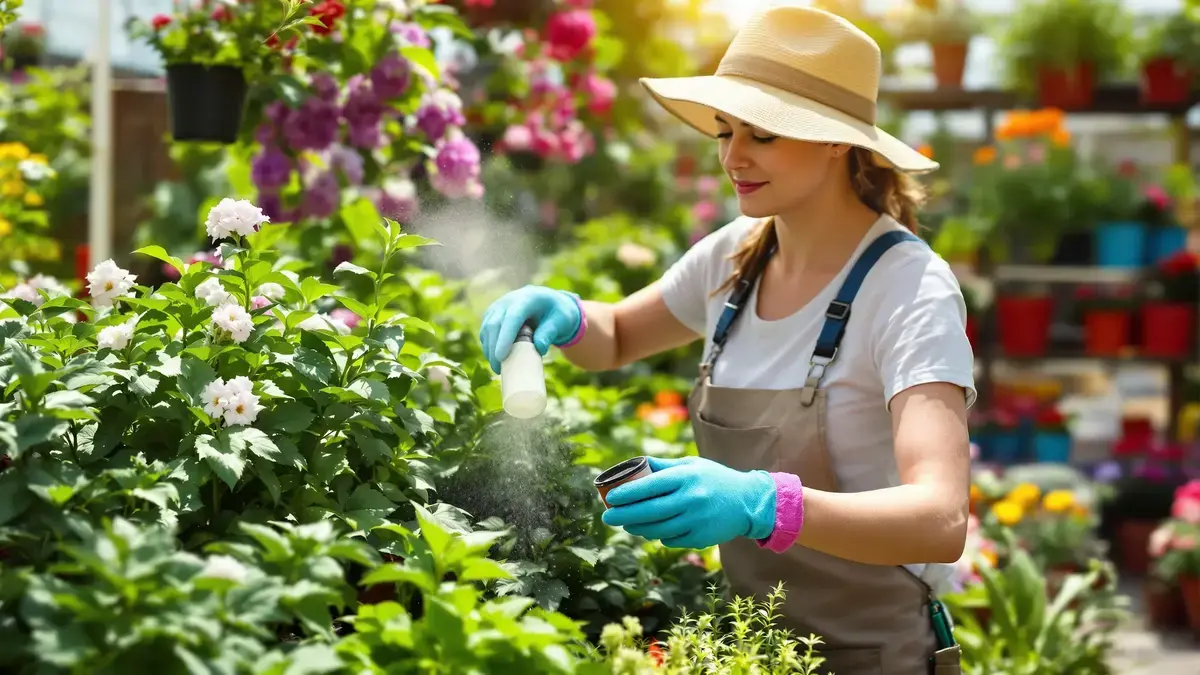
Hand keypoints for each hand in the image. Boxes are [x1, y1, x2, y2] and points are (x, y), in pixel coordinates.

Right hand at [479, 285, 582, 372]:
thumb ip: (550, 333)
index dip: (505, 337)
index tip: (501, 356)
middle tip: (499, 369)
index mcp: (527, 299)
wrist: (550, 303)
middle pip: (495, 324)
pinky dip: (488, 345)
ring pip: (487, 328)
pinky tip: (494, 359)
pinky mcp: (493, 314)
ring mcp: (499, 307)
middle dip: (493, 348)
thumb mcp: (561, 322)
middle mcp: (509, 300)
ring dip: (489, 349)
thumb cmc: (558, 313)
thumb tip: (539, 348)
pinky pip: (486, 330)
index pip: (512, 318)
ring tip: (498, 368)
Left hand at [601, 456, 776, 548]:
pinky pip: (670, 540)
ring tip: (626, 524)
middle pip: (648, 511)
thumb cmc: (714, 478)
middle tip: (607, 517)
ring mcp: (696, 521)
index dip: (626, 493)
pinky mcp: (700, 538)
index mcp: (686, 477)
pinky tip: (650, 531)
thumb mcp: (691, 465)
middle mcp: (691, 499)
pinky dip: (657, 536)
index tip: (610, 497)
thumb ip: (662, 466)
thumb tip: (631, 466)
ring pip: (656, 529)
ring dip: (637, 528)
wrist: (747, 501)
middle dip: (623, 515)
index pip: (649, 486)